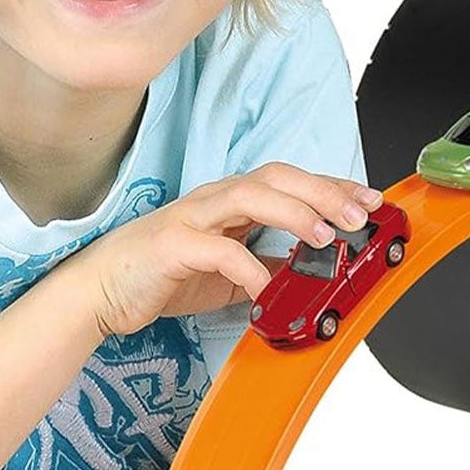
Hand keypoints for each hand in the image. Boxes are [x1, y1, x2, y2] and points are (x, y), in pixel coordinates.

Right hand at [71, 165, 380, 339]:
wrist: (100, 292)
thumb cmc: (162, 275)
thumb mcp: (228, 274)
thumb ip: (266, 268)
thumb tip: (309, 274)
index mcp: (231, 201)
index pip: (291, 181)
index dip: (332, 187)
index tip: (370, 200)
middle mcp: (214, 200)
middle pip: (277, 177)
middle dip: (324, 192)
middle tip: (359, 216)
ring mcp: (192, 218)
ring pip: (250, 196)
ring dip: (295, 213)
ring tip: (326, 237)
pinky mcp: (171, 246)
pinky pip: (217, 250)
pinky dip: (247, 267)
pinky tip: (266, 288)